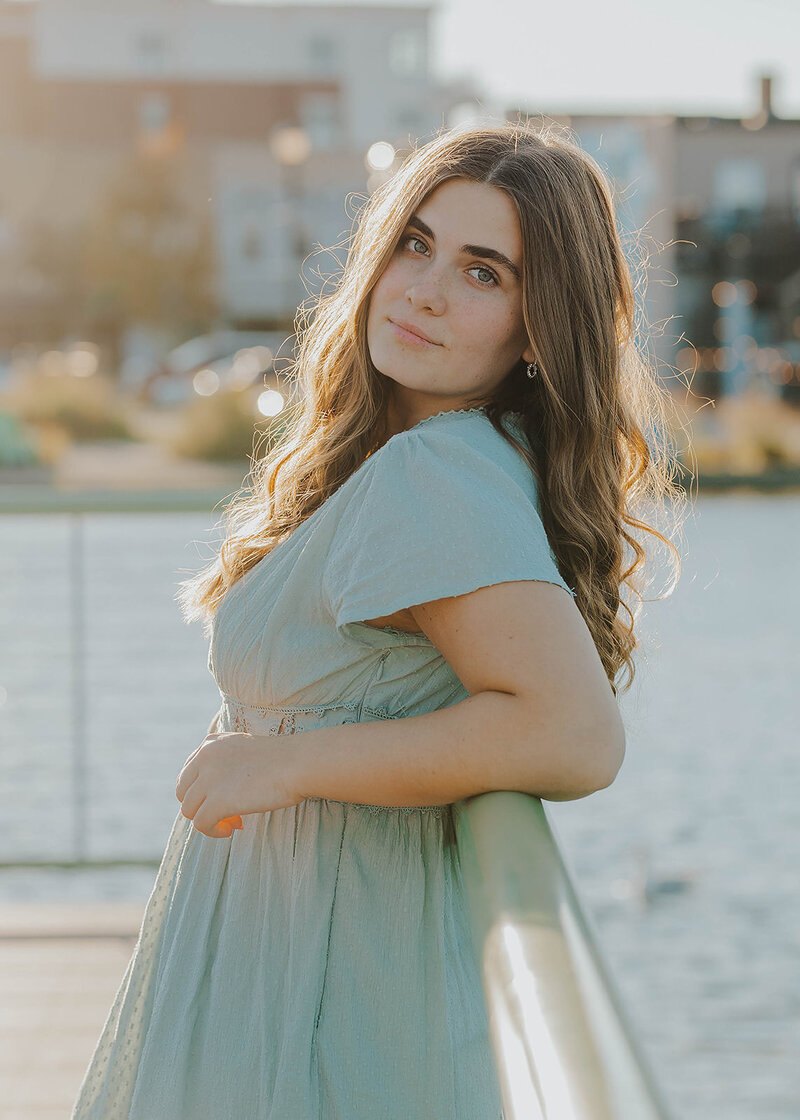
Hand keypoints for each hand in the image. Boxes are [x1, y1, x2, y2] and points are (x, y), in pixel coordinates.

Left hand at [175, 731, 304, 838]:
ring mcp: (208, 780)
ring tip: (233, 822)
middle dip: (201, 805)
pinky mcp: (217, 801)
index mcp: (210, 743)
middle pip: (183, 792)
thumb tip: (219, 792)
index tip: (223, 797)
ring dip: (208, 820)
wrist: (298, 762)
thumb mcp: (245, 750)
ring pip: (189, 810)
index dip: (202, 790)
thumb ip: (226, 763)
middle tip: (227, 812)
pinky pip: (201, 824)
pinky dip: (214, 831)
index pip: (188, 772)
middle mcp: (204, 758)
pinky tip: (232, 829)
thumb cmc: (283, 758)